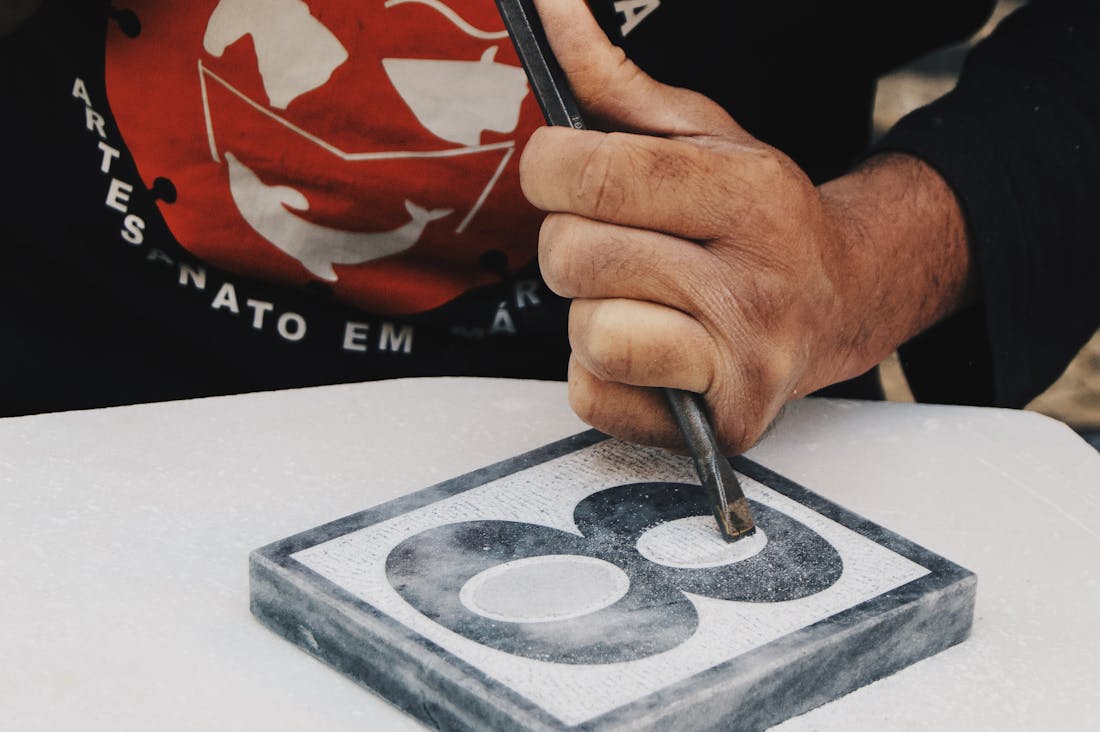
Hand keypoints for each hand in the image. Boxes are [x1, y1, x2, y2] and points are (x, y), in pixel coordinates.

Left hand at [520, 0, 971, 452]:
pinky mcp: (724, 422)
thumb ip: (614, 80)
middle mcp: (756, 282)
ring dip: (591, 314)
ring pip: (588, 332)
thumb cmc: (755, 218)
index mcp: (748, 193)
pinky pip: (595, 397)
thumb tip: (549, 11)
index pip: (593, 174)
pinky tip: (646, 350)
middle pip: (575, 257)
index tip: (564, 172)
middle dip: (572, 246)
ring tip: (638, 300)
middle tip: (616, 244)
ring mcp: (745, 360)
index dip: (550, 170)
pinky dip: (600, 375)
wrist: (839, 301)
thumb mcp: (700, 133)